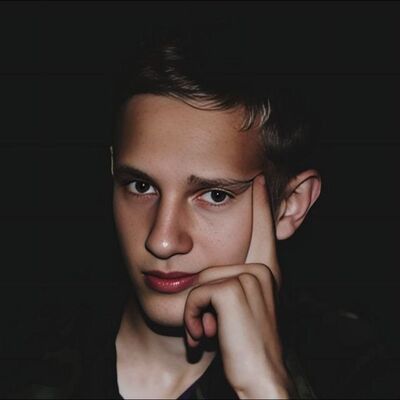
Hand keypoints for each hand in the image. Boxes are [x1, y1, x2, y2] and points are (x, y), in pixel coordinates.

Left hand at [184, 175, 293, 398]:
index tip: (257, 177)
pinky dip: (192, 318)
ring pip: (201, 280)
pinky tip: (207, 334)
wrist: (260, 379)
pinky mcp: (234, 289)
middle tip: (210, 328)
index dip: (259, 203)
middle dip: (200, 301)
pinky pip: (196, 294)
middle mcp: (263, 269)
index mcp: (266, 271)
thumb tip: (210, 273)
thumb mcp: (241, 310)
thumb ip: (235, 284)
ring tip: (210, 332)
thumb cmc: (244, 345)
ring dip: (196, 312)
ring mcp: (251, 276)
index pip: (262, 228)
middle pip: (210, 264)